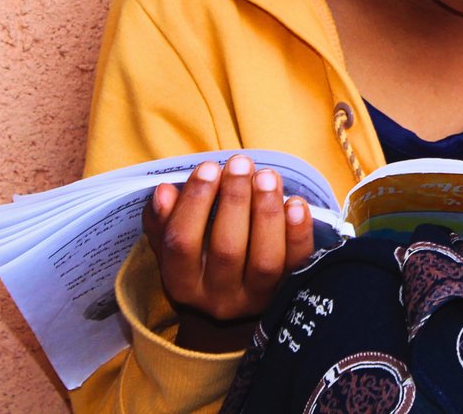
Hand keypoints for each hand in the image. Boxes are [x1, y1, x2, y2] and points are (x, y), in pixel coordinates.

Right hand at [142, 154, 314, 351]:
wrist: (238, 300)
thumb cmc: (203, 254)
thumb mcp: (175, 240)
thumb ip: (165, 218)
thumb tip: (164, 192)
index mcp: (183, 282)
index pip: (182, 244)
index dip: (194, 203)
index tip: (208, 167)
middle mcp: (218, 297)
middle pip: (227, 250)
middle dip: (235, 200)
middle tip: (241, 163)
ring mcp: (256, 298)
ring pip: (264, 260)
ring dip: (267, 212)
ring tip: (267, 175)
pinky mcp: (288, 290)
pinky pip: (297, 263)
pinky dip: (298, 232)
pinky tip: (296, 203)